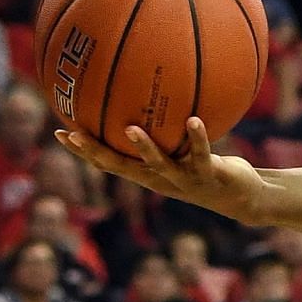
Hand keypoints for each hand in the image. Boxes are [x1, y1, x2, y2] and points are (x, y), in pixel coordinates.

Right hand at [58, 118, 264, 223]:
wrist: (243, 198)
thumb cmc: (208, 169)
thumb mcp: (182, 151)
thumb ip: (166, 134)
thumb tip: (150, 103)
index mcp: (150, 175)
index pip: (108, 164)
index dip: (83, 151)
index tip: (59, 132)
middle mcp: (162, 181)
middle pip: (122, 168)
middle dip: (96, 152)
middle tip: (74, 133)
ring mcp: (185, 180)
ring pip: (160, 165)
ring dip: (145, 148)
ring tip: (130, 128)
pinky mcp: (210, 176)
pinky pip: (202, 155)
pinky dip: (198, 138)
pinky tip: (193, 119)